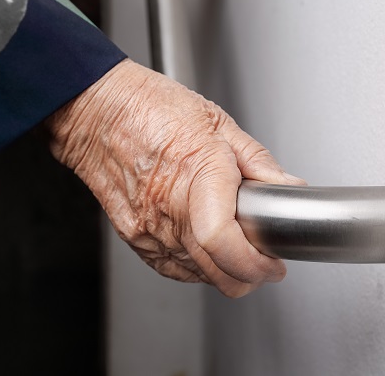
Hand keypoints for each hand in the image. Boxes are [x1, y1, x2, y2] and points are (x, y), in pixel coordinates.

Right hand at [45, 60, 304, 296]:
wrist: (96, 111)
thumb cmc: (150, 107)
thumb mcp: (217, 121)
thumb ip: (256, 160)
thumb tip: (288, 186)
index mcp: (198, 173)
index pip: (224, 241)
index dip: (255, 264)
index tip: (273, 262)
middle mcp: (170, 207)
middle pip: (216, 271)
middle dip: (250, 275)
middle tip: (266, 263)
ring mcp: (148, 226)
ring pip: (197, 275)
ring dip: (225, 272)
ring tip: (239, 249)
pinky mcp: (133, 236)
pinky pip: (172, 268)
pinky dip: (196, 268)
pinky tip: (208, 251)